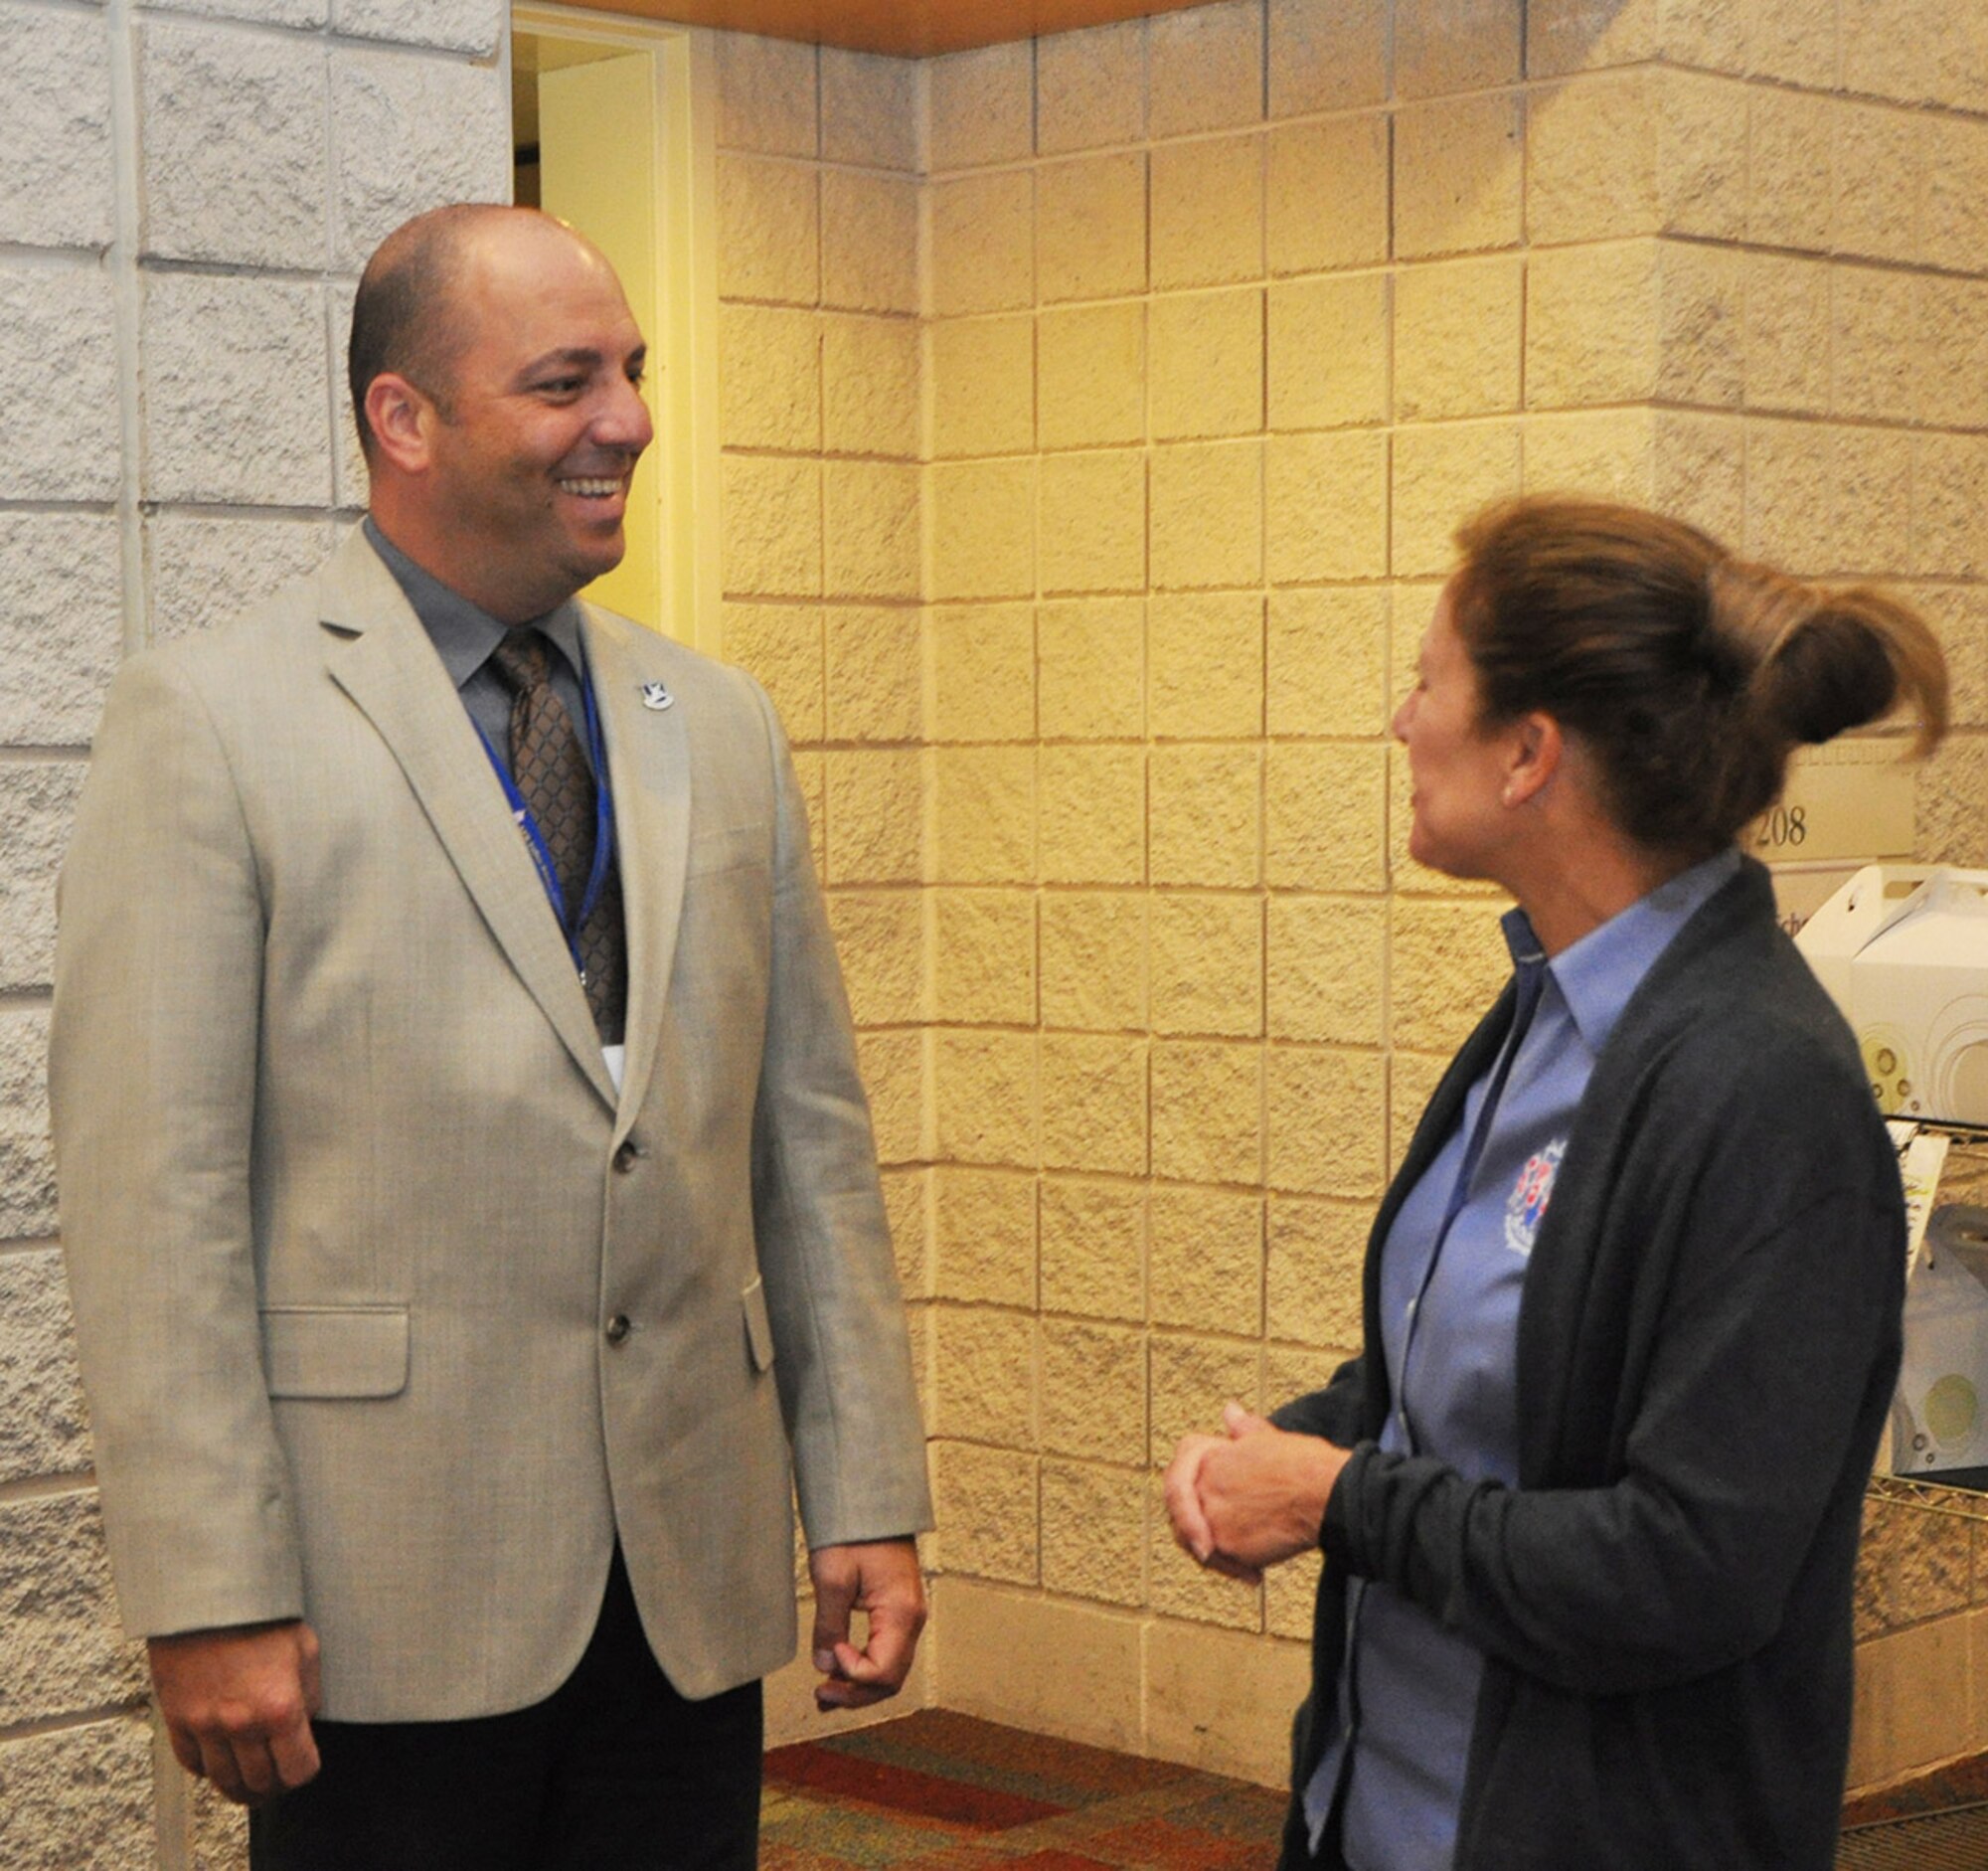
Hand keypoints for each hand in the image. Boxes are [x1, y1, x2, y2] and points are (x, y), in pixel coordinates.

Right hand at [148, 1620, 322, 1805]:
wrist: (209, 1593)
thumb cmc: (262, 1614)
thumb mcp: (305, 1649)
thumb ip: (308, 1695)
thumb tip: (302, 1726)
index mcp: (280, 1707)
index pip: (298, 1771)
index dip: (303, 1771)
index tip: (303, 1763)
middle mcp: (241, 1724)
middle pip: (259, 1783)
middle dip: (273, 1784)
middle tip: (277, 1776)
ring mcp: (205, 1725)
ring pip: (224, 1781)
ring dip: (240, 1785)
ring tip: (250, 1778)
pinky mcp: (177, 1719)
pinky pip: (191, 1764)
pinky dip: (207, 1768)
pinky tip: (220, 1758)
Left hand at [807, 1538, 925, 1711]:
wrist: (871, 1499)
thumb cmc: (854, 1530)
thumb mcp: (833, 1577)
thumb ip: (829, 1626)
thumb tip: (824, 1666)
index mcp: (901, 1612)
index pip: (882, 1671)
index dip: (852, 1674)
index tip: (830, 1652)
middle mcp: (912, 1619)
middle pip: (890, 1679)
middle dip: (855, 1694)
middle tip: (820, 1696)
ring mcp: (908, 1616)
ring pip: (889, 1670)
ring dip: (858, 1686)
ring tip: (825, 1694)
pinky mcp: (898, 1611)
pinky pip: (886, 1652)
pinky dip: (863, 1669)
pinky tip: (839, 1674)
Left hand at [1166, 1402, 1348, 1583]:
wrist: (1327, 1495)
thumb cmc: (1305, 1466)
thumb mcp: (1269, 1436)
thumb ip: (1242, 1428)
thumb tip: (1231, 1412)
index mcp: (1208, 1456)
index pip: (1178, 1478)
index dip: (1187, 1497)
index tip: (1200, 1508)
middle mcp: (1204, 1486)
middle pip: (1181, 1514)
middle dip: (1197, 1530)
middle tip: (1219, 1545)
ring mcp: (1213, 1517)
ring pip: (1196, 1542)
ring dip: (1215, 1554)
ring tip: (1243, 1563)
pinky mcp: (1227, 1545)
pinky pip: (1219, 1563)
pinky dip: (1234, 1570)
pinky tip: (1255, 1574)